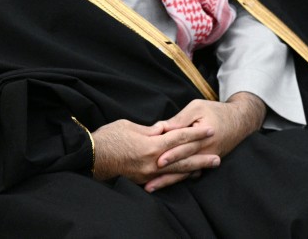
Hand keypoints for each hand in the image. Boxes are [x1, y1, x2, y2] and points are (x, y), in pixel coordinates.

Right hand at [90, 119, 217, 187]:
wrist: (89, 157)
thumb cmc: (108, 137)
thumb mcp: (131, 126)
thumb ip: (151, 130)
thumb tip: (165, 129)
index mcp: (151, 145)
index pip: (180, 138)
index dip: (196, 133)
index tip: (210, 130)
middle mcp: (152, 162)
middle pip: (183, 160)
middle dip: (201, 158)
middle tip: (217, 158)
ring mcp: (147, 174)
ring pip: (176, 173)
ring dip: (193, 170)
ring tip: (207, 168)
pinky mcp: (141, 180)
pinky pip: (163, 179)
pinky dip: (177, 177)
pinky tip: (186, 176)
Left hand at [145, 93, 266, 191]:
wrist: (240, 121)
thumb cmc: (216, 111)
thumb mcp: (197, 107)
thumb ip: (179, 119)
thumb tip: (160, 128)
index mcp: (204, 134)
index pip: (185, 145)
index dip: (172, 153)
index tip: (157, 161)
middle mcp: (206, 150)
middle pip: (183, 163)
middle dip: (166, 173)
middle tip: (149, 182)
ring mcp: (207, 158)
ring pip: (185, 172)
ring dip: (168, 181)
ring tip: (151, 187)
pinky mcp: (206, 162)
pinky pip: (192, 173)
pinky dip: (179, 179)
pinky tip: (166, 185)